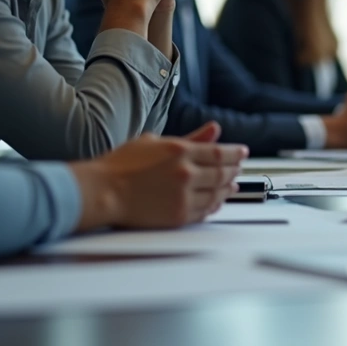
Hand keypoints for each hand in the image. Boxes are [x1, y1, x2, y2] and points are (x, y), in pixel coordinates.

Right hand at [70, 121, 246, 230]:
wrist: (103, 192)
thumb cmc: (121, 165)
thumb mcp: (155, 142)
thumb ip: (190, 138)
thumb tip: (214, 129)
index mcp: (180, 151)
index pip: (219, 152)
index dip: (235, 153)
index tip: (243, 152)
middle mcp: (186, 173)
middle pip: (222, 173)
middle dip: (234, 170)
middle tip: (239, 168)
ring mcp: (184, 196)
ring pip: (217, 193)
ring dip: (228, 189)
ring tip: (232, 185)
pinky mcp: (178, 215)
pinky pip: (205, 211)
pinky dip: (214, 205)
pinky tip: (217, 202)